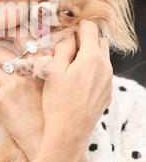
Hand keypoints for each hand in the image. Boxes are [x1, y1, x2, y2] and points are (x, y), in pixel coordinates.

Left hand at [0, 30, 45, 160]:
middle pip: (2, 48)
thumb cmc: (48, 109)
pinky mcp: (3, 94)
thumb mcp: (51, 81)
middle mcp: (32, 68)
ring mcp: (17, 80)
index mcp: (45, 62)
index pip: (25, 35)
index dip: (12, 31)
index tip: (6, 32)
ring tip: (2, 85)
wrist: (46, 137)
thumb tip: (28, 45)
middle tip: (4, 70)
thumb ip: (41, 62)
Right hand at [40, 20, 112, 148]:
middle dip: (85, 40)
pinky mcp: (107, 93)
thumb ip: (63, 47)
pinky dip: (92, 70)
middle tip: (66, 51)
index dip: (76, 27)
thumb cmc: (57, 101)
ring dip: (89, 55)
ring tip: (70, 68)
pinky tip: (77, 83)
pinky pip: (103, 73)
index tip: (64, 36)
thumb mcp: (53, 70)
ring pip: (102, 57)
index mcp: (92, 58)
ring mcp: (109, 81)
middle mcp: (106, 67)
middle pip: (99, 40)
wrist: (69, 133)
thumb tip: (70, 35)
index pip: (90, 27)